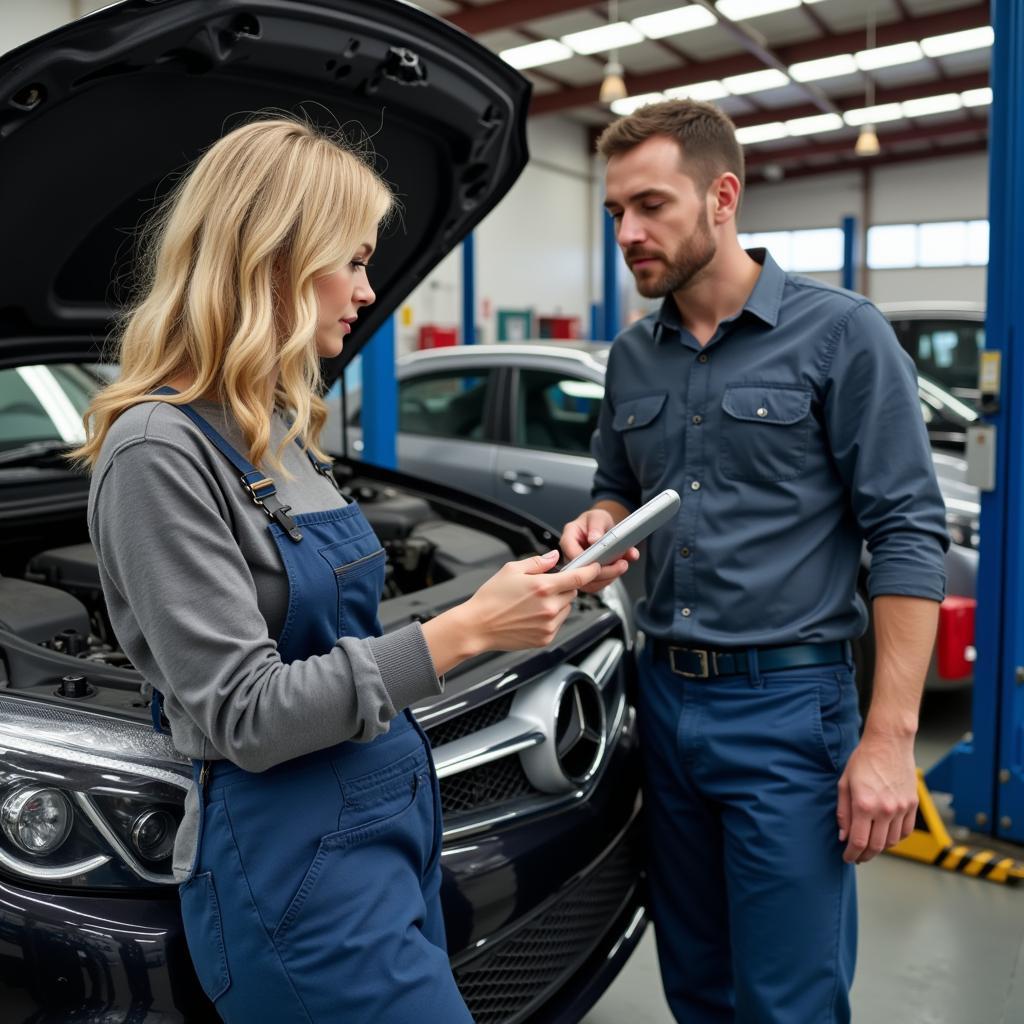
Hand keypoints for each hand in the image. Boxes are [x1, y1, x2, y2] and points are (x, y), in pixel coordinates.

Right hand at [459, 550, 603, 653]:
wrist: (478, 626)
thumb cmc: (491, 598)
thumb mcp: (511, 570)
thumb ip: (538, 562)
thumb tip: (553, 557)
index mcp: (543, 587)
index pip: (578, 577)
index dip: (590, 570)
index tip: (595, 567)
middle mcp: (549, 607)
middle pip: (572, 592)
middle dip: (563, 587)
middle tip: (542, 587)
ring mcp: (549, 625)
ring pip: (566, 608)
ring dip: (558, 603)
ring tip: (533, 604)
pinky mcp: (545, 638)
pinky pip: (558, 623)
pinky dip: (551, 618)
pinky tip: (531, 616)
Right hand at [559, 510, 637, 594]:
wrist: (602, 528)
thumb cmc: (596, 521)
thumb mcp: (598, 517)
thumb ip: (597, 526)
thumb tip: (595, 539)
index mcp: (568, 537)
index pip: (570, 551)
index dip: (585, 559)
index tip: (601, 561)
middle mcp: (570, 554)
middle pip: (579, 571)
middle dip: (602, 572)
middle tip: (621, 564)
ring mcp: (577, 567)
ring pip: (587, 583)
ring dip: (607, 578)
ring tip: (622, 566)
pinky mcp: (586, 576)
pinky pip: (595, 585)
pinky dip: (609, 580)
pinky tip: (618, 570)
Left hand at [836, 730, 917, 863]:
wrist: (888, 743)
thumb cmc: (863, 760)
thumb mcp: (844, 784)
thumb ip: (843, 812)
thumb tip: (843, 836)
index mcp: (864, 804)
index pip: (858, 841)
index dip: (851, 854)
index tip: (847, 858)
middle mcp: (885, 809)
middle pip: (876, 846)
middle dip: (865, 855)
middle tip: (858, 857)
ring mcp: (901, 808)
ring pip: (892, 841)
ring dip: (880, 848)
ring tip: (870, 846)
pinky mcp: (913, 804)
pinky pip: (906, 831)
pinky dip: (896, 838)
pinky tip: (886, 836)